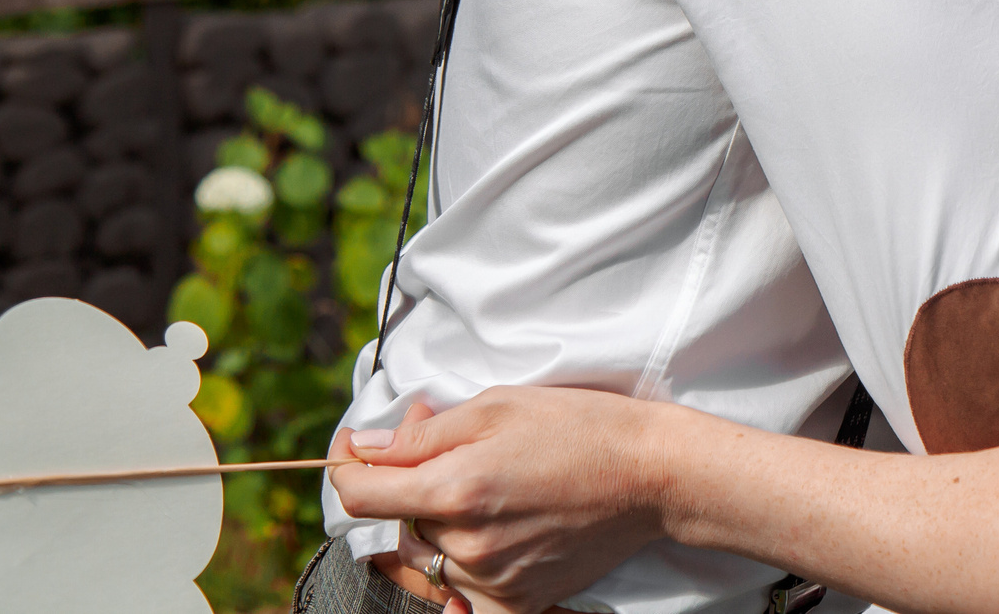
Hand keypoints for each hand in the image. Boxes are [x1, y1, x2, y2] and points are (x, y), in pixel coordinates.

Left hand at [331, 385, 671, 613]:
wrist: (652, 474)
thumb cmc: (580, 427)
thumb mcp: (499, 404)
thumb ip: (425, 433)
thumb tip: (367, 449)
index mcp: (453, 489)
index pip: (359, 493)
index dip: (346, 465)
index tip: (356, 448)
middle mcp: (464, 544)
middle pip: (396, 522)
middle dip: (406, 482)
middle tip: (446, 445)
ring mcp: (490, 580)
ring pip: (428, 558)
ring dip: (437, 524)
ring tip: (482, 486)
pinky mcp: (518, 601)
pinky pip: (463, 602)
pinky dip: (461, 578)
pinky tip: (481, 547)